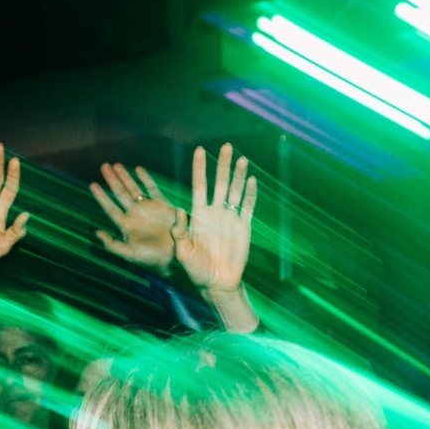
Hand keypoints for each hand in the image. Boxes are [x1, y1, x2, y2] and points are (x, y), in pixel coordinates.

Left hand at [88, 163, 179, 269]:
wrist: (175, 254)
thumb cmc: (152, 257)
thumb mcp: (130, 253)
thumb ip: (113, 245)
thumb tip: (97, 233)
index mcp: (125, 224)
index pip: (110, 207)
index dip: (101, 196)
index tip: (93, 184)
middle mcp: (134, 214)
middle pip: (119, 193)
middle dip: (112, 180)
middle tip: (103, 166)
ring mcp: (147, 207)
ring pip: (133, 188)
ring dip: (125, 176)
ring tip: (115, 165)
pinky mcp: (160, 204)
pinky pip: (151, 188)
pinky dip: (145, 178)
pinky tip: (138, 169)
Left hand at [173, 143, 256, 295]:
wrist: (216, 283)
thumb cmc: (196, 269)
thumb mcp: (182, 251)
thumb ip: (180, 232)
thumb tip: (178, 211)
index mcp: (198, 215)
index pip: (199, 185)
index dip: (199, 168)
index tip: (199, 150)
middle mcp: (215, 212)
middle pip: (219, 182)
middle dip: (222, 164)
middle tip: (226, 146)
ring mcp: (230, 218)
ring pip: (235, 191)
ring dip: (238, 175)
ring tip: (241, 159)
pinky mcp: (243, 227)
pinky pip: (247, 207)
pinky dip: (250, 194)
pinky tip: (251, 180)